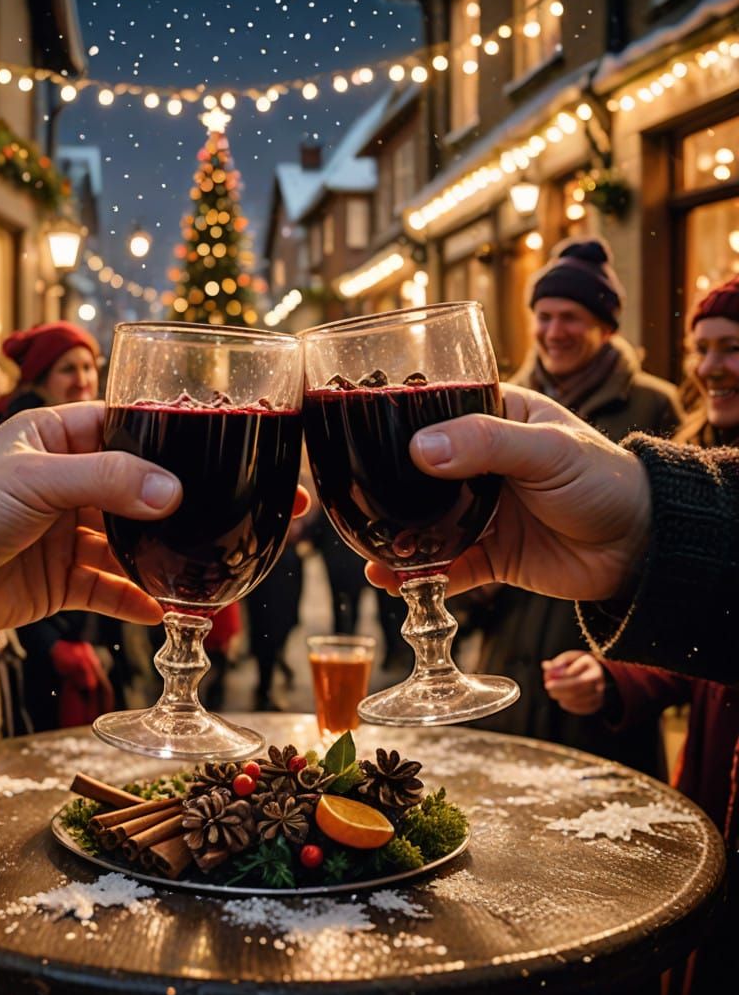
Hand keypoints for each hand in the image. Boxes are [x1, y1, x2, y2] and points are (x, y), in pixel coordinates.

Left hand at [0, 402, 181, 631]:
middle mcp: (67, 482)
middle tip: (206, 517)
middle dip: (165, 506)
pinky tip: (160, 608)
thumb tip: (172, 491)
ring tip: (191, 570)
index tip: (198, 453)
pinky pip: (108, 587)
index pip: (119, 429)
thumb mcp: (38, 478)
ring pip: (126, 543)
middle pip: (132, 490)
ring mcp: (66, 532)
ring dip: (155, 558)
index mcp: (56, 438)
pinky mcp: (62, 577)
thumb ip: (107, 479)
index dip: (157, 440)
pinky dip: (133, 598)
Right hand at [365, 385, 650, 599]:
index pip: (433, 413)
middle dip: (385, 489)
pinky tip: (392, 581)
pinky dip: (418, 576)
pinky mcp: (489, 554)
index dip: (395, 424)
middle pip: (419, 474)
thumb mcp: (547, 449)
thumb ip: (485, 444)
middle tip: (351, 499)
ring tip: (367, 549)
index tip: (358, 437)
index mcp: (493, 419)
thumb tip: (419, 449)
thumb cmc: (605, 479)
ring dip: (396, 537)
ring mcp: (482, 511)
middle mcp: (480, 464)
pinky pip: (444, 565)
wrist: (642, 548)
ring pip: (426, 523)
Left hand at [542, 650, 605, 714]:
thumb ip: (558, 662)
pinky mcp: (595, 705)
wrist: (595, 672)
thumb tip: (545, 666)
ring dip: (561, 697)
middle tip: (547, 686)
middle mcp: (600, 685)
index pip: (576, 678)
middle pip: (577, 691)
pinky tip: (561, 699)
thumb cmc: (579, 663)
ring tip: (553, 691)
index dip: (560, 681)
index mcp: (595, 671)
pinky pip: (579, 709)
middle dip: (559, 689)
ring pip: (577, 701)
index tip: (547, 678)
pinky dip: (567, 704)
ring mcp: (599, 696)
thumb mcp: (571, 658)